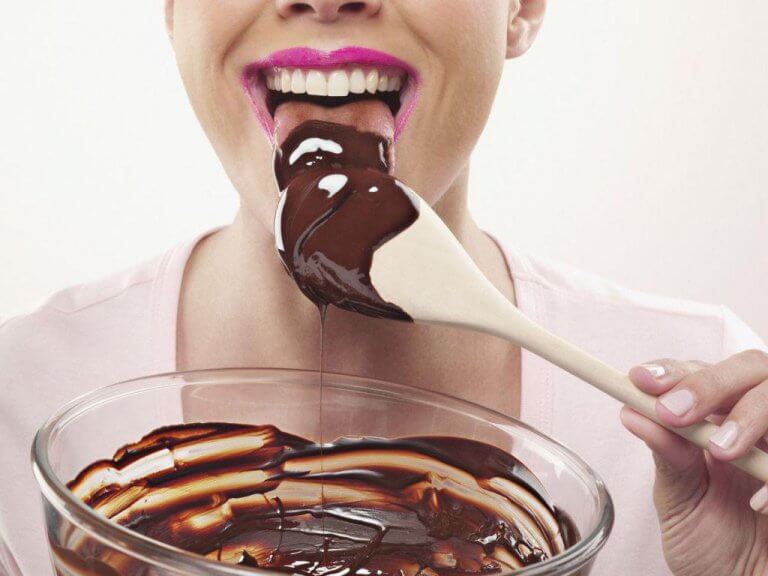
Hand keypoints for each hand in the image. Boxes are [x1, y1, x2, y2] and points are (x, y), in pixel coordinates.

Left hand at [621, 351, 767, 575]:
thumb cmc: (714, 549)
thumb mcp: (681, 502)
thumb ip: (667, 457)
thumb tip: (631, 410)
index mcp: (721, 422)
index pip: (702, 372)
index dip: (675, 370)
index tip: (641, 380)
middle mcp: (760, 424)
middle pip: (752, 368)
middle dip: (711, 384)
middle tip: (675, 412)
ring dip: (750, 414)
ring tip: (722, 451)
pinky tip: (762, 502)